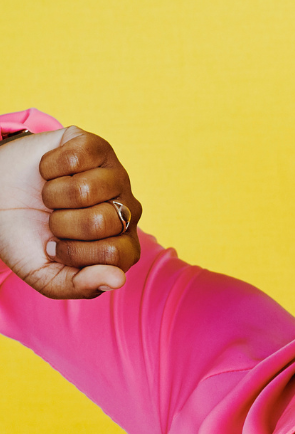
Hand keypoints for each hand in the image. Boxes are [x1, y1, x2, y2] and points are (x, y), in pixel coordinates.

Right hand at [0, 127, 141, 297]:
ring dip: (54, 195)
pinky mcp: (96, 147)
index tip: (55, 248)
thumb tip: (117, 279)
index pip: (115, 255)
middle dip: (62, 224)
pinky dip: (50, 167)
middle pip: (101, 221)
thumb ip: (81, 286)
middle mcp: (128, 210)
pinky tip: (49, 172)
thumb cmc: (28, 239)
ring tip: (50, 197)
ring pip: (87, 189)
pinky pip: (76, 156)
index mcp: (123, 245)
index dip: (74, 253)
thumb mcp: (47, 276)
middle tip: (52, 219)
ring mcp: (116, 176)